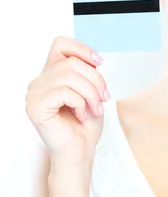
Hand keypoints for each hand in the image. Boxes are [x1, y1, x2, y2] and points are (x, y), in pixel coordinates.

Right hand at [25, 36, 109, 165]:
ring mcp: (34, 94)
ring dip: (90, 93)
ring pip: (69, 76)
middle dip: (95, 80)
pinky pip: (64, 92)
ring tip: (94, 109)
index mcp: (51, 75)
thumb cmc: (85, 126)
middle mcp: (39, 82)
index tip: (99, 63)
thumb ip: (89, 73)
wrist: (80, 152)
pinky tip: (80, 115)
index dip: (82, 49)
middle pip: (71, 62)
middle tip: (104, 99)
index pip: (60, 45)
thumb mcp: (92, 92)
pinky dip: (80, 103)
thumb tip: (94, 59)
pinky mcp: (35, 107)